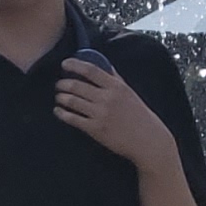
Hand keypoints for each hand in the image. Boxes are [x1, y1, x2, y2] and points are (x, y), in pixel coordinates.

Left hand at [54, 60, 171, 170]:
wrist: (148, 141)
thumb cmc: (140, 116)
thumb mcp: (129, 93)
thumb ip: (115, 79)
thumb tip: (102, 65)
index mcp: (117, 87)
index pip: (91, 70)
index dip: (75, 65)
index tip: (65, 64)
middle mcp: (107, 98)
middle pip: (78, 86)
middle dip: (63, 84)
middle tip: (58, 84)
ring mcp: (100, 114)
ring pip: (72, 101)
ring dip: (61, 97)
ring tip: (59, 97)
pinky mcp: (95, 129)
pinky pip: (72, 119)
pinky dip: (62, 113)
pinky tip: (58, 111)